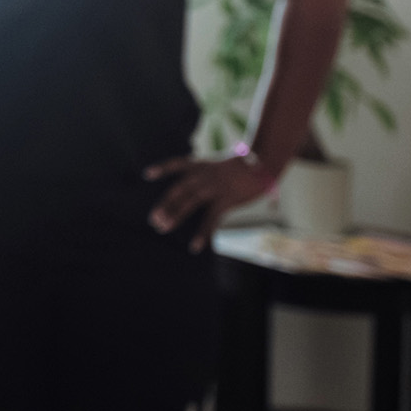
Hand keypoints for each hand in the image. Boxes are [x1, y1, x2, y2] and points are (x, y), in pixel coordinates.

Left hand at [144, 152, 273, 251]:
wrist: (264, 163)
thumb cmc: (247, 166)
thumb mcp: (224, 165)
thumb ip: (211, 174)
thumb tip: (203, 185)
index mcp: (202, 165)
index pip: (177, 164)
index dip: (162, 169)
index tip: (146, 175)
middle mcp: (204, 176)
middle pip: (179, 190)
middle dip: (164, 205)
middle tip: (153, 219)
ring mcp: (214, 188)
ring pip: (189, 203)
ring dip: (175, 216)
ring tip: (163, 229)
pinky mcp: (226, 200)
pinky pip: (211, 219)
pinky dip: (202, 234)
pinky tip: (195, 247)